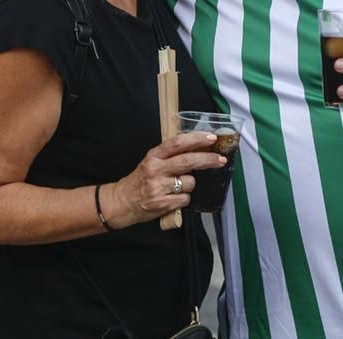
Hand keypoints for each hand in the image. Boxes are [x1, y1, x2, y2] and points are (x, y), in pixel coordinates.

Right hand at [104, 132, 226, 227]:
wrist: (122, 202)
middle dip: (207, 159)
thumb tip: (197, 146)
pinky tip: (173, 198)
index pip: (177, 143)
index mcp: (154, 156)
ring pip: (189, 183)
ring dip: (190, 185)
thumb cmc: (139, 181)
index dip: (196, 139)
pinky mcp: (162, 203)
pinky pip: (185, 199)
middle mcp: (156, 169)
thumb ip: (170, 154)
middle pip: (187, 161)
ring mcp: (159, 187)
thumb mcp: (151, 162)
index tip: (211, 138)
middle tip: (220, 160)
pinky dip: (184, 199)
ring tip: (178, 187)